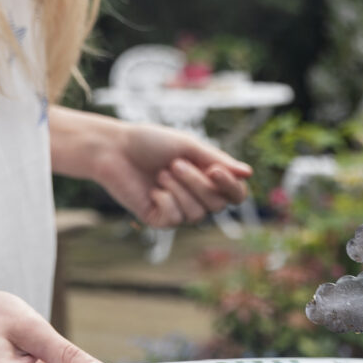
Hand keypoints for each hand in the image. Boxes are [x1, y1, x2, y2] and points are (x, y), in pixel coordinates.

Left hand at [92, 122, 251, 227]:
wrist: (114, 149)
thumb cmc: (151, 143)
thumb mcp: (187, 146)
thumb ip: (217, 160)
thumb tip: (248, 173)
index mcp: (208, 177)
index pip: (235, 194)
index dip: (230, 187)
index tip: (214, 170)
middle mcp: (197, 197)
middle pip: (217, 205)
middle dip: (196, 184)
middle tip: (174, 164)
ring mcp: (179, 210)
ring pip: (197, 214)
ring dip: (179, 190)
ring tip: (161, 173)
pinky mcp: (160, 219)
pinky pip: (175, 219)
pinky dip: (165, 200)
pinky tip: (152, 190)